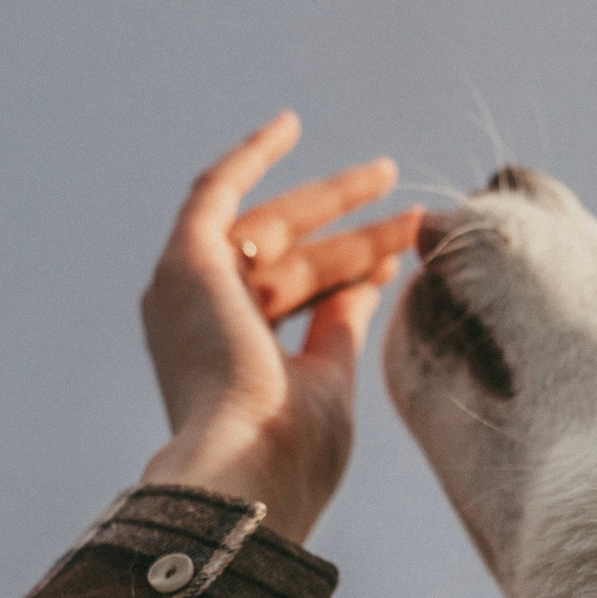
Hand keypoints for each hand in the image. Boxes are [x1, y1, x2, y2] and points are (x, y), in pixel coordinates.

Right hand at [139, 111, 419, 546]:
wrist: (245, 471)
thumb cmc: (288, 451)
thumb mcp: (327, 380)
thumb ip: (337, 329)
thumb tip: (366, 286)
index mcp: (227, 361)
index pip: (292, 301)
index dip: (348, 277)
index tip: (396, 261)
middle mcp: (198, 322)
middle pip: (287, 262)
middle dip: (350, 237)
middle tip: (409, 214)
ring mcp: (187, 290)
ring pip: (271, 231)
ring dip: (332, 204)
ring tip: (390, 176)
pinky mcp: (186, 262)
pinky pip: (217, 191)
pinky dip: (250, 157)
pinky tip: (288, 126)